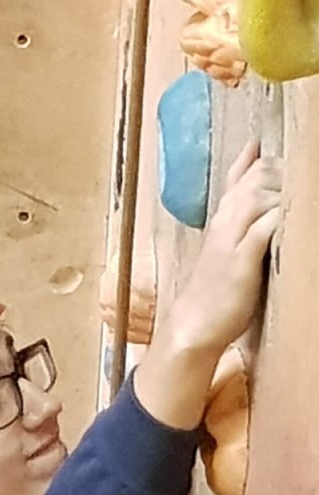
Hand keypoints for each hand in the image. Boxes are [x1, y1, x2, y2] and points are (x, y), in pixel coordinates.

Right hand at [173, 141, 282, 352]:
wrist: (194, 325)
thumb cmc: (214, 290)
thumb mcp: (226, 249)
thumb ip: (242, 224)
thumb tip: (261, 203)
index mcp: (222, 219)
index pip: (244, 173)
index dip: (270, 164)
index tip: (292, 169)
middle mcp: (224, 223)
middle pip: (258, 176)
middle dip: (287, 176)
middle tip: (305, 192)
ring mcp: (230, 240)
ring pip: (260, 195)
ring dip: (286, 195)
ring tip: (302, 207)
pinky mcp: (240, 261)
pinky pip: (264, 227)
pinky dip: (282, 218)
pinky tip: (297, 223)